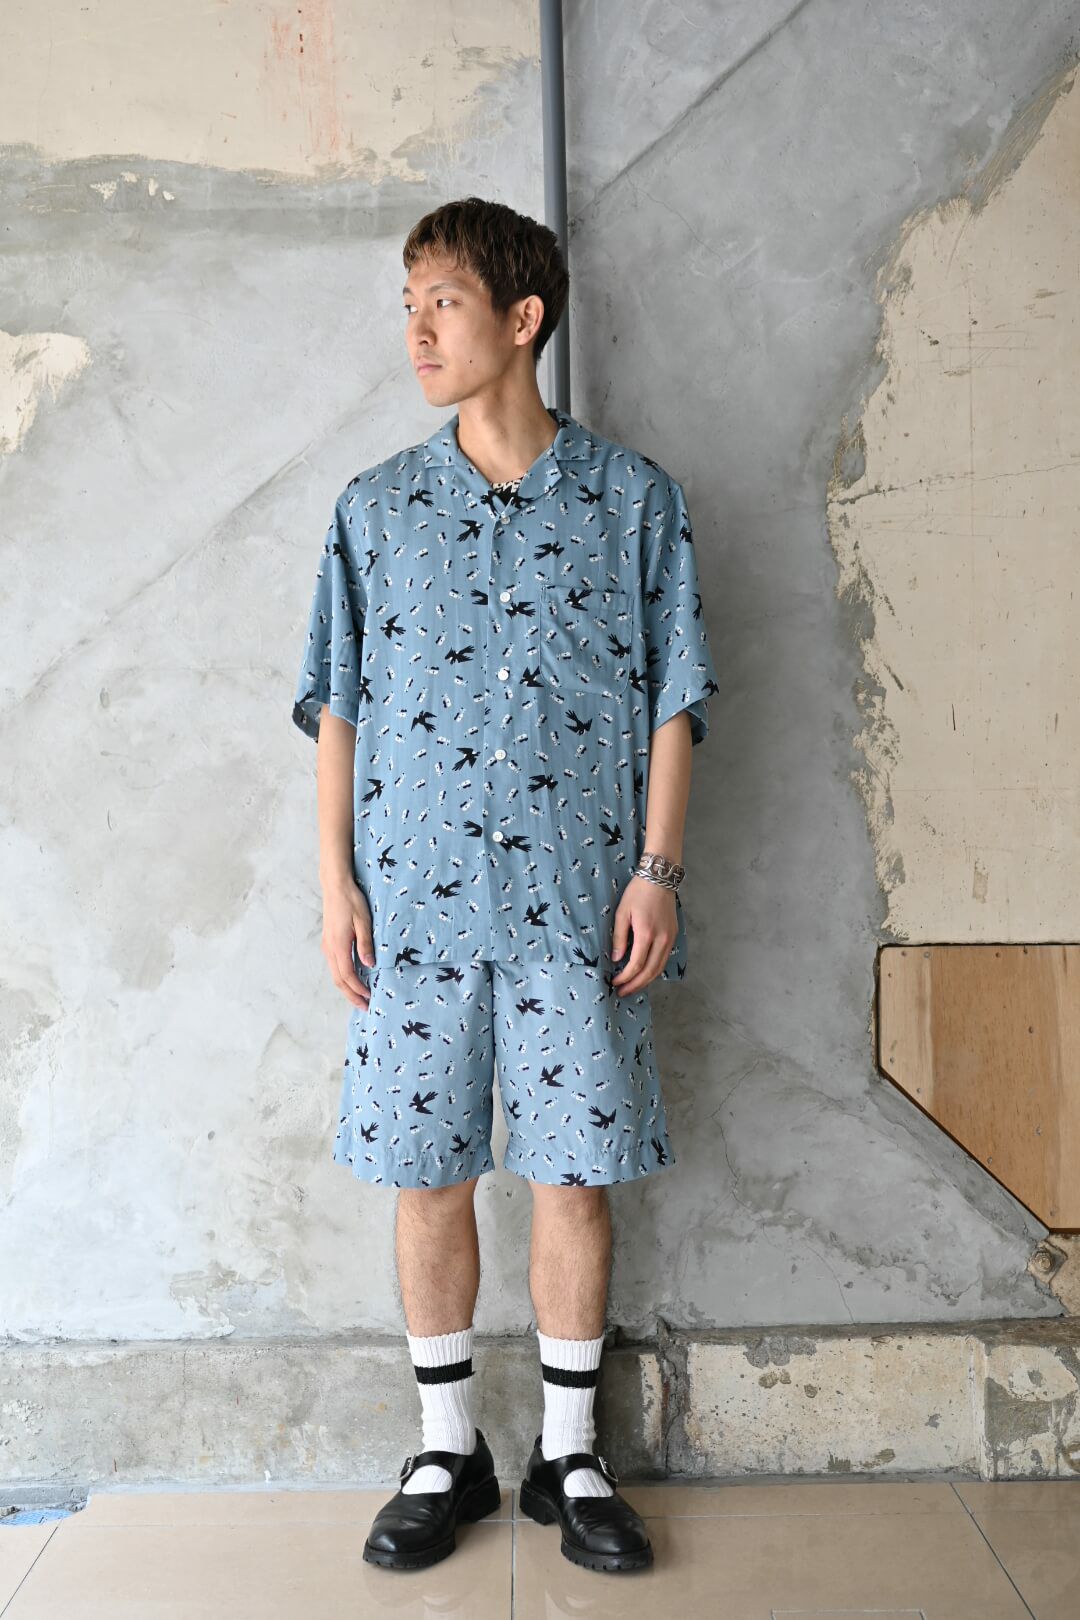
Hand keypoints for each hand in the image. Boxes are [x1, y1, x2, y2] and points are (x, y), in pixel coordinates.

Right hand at [321, 878, 374, 1008]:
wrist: (335, 886)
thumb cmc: (352, 901)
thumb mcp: (364, 921)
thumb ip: (366, 943)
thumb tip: (369, 965)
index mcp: (339, 945)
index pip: (347, 975)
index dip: (358, 989)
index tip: (369, 998)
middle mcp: (330, 948)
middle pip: (338, 980)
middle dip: (351, 995)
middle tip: (365, 1007)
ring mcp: (327, 946)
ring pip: (335, 974)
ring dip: (346, 988)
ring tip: (360, 997)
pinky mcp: (328, 942)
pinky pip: (335, 966)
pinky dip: (343, 978)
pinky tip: (353, 979)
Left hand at [610, 874, 676, 995]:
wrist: (659, 879)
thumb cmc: (638, 893)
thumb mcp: (622, 913)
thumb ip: (619, 937)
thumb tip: (617, 959)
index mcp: (646, 934)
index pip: (636, 965)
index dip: (625, 977)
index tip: (614, 983)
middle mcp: (662, 940)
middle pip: (650, 972)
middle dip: (635, 985)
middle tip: (622, 992)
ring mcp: (670, 938)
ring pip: (659, 968)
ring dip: (646, 981)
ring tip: (632, 987)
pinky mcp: (673, 936)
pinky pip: (664, 959)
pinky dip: (654, 970)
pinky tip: (644, 973)